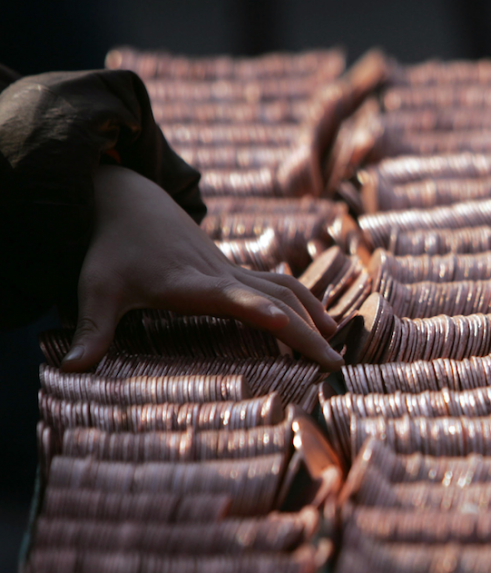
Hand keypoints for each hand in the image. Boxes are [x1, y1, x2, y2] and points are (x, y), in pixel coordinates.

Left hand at [60, 165, 342, 371]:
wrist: (129, 203)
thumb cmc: (111, 251)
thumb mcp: (96, 290)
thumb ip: (91, 330)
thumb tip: (71, 369)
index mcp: (191, 284)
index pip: (237, 302)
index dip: (267, 316)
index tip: (294, 331)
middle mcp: (221, 275)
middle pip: (278, 300)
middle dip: (309, 333)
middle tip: (335, 365)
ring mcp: (233, 270)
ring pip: (287, 289)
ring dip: (314, 315)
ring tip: (337, 344)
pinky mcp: (235, 270)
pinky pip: (280, 283)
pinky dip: (305, 302)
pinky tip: (319, 320)